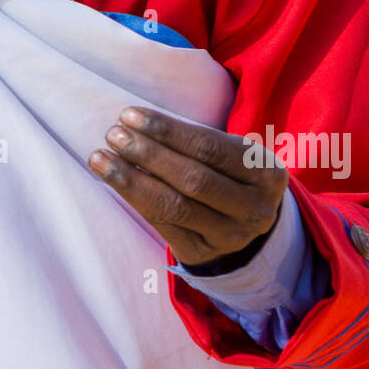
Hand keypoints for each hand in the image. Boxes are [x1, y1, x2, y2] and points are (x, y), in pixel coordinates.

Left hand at [87, 107, 287, 269]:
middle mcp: (254, 210)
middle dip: (148, 154)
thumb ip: (196, 141)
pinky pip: (162, 225)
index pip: (211, 148)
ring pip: (174, 206)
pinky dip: (134, 199)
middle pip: (193, 180)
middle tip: (113, 134)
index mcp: (267, 174)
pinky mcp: (203, 253)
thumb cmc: (229, 172)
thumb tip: (136, 122)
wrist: (246, 221)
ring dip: (131, 179)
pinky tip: (113, 179)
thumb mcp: (232, 153)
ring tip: (101, 157)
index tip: (130, 114)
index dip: (167, 131)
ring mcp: (230, 237)